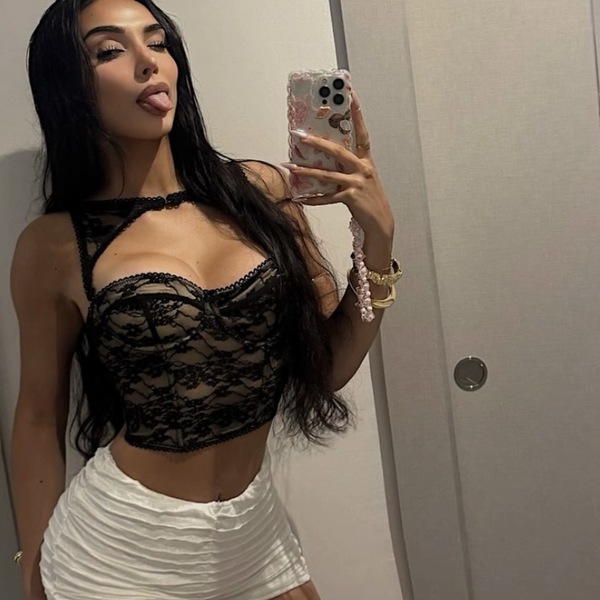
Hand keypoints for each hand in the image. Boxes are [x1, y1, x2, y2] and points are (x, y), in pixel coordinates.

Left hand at [282, 90, 394, 241]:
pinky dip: (313, 199)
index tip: (351, 94)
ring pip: (328, 175)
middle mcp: (363, 169)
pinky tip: (300, 199)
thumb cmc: (368, 199)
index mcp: (366, 161)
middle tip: (299, 135)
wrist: (381, 223)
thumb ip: (347, 167)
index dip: (357, 113)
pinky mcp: (351, 198)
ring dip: (306, 171)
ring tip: (290, 166)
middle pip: (337, 151)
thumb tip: (324, 159)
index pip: (361, 132)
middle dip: (317, 142)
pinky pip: (328, 198)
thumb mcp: (361, 178)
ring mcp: (357, 183)